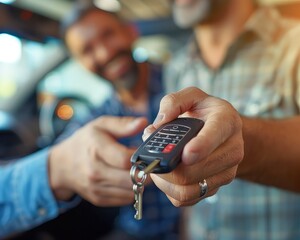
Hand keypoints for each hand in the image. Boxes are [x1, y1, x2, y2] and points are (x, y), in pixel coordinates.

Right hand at [48, 116, 147, 205]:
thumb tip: (144, 122)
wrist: (62, 164)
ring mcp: (96, 187)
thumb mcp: (101, 125)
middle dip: (144, 171)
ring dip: (139, 182)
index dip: (140, 156)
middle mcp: (95, 171)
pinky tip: (127, 178)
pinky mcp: (99, 199)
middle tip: (147, 163)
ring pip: (131, 191)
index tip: (144, 152)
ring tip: (137, 170)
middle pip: (131, 179)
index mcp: (96, 149)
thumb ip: (123, 124)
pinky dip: (131, 190)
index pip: (126, 160)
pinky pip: (125, 199)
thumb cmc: (85, 141)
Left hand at [143, 87, 243, 205]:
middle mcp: (232, 150)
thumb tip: (156, 126)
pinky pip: (186, 198)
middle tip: (153, 157)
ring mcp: (225, 172)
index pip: (214, 136)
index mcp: (226, 122)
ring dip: (164, 180)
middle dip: (166, 166)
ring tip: (157, 166)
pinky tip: (166, 175)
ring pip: (188, 189)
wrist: (223, 133)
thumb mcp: (191, 96)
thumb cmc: (203, 112)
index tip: (183, 153)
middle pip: (194, 170)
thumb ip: (172, 102)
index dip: (199, 147)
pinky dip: (169, 190)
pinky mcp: (214, 187)